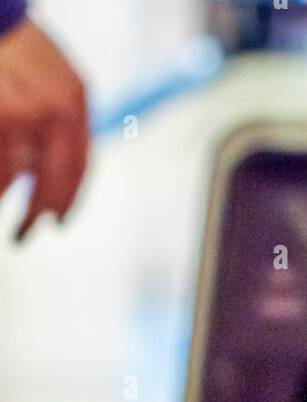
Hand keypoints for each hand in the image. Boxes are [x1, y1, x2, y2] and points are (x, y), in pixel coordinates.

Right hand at [0, 19, 88, 240]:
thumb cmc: (6, 41)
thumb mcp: (43, 72)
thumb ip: (52, 120)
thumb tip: (40, 173)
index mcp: (75, 95)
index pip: (79, 165)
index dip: (67, 200)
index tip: (56, 222)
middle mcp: (57, 106)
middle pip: (54, 180)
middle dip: (37, 214)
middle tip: (24, 235)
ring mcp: (23, 111)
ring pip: (11, 177)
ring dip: (2, 194)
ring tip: (0, 201)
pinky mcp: (0, 117)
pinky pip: (1, 170)